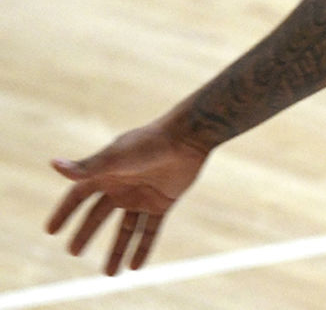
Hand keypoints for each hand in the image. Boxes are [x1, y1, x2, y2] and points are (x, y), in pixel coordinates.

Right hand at [46, 123, 209, 274]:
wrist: (187, 138)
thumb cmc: (148, 143)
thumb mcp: (115, 157)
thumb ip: (87, 167)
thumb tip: (54, 164)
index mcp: (106, 173)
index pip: (78, 196)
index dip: (65, 212)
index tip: (51, 231)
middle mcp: (122, 186)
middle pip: (99, 215)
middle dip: (86, 233)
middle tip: (73, 252)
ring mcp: (142, 196)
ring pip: (126, 229)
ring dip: (117, 250)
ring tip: (110, 274)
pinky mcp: (162, 202)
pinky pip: (150, 230)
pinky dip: (143, 248)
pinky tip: (135, 267)